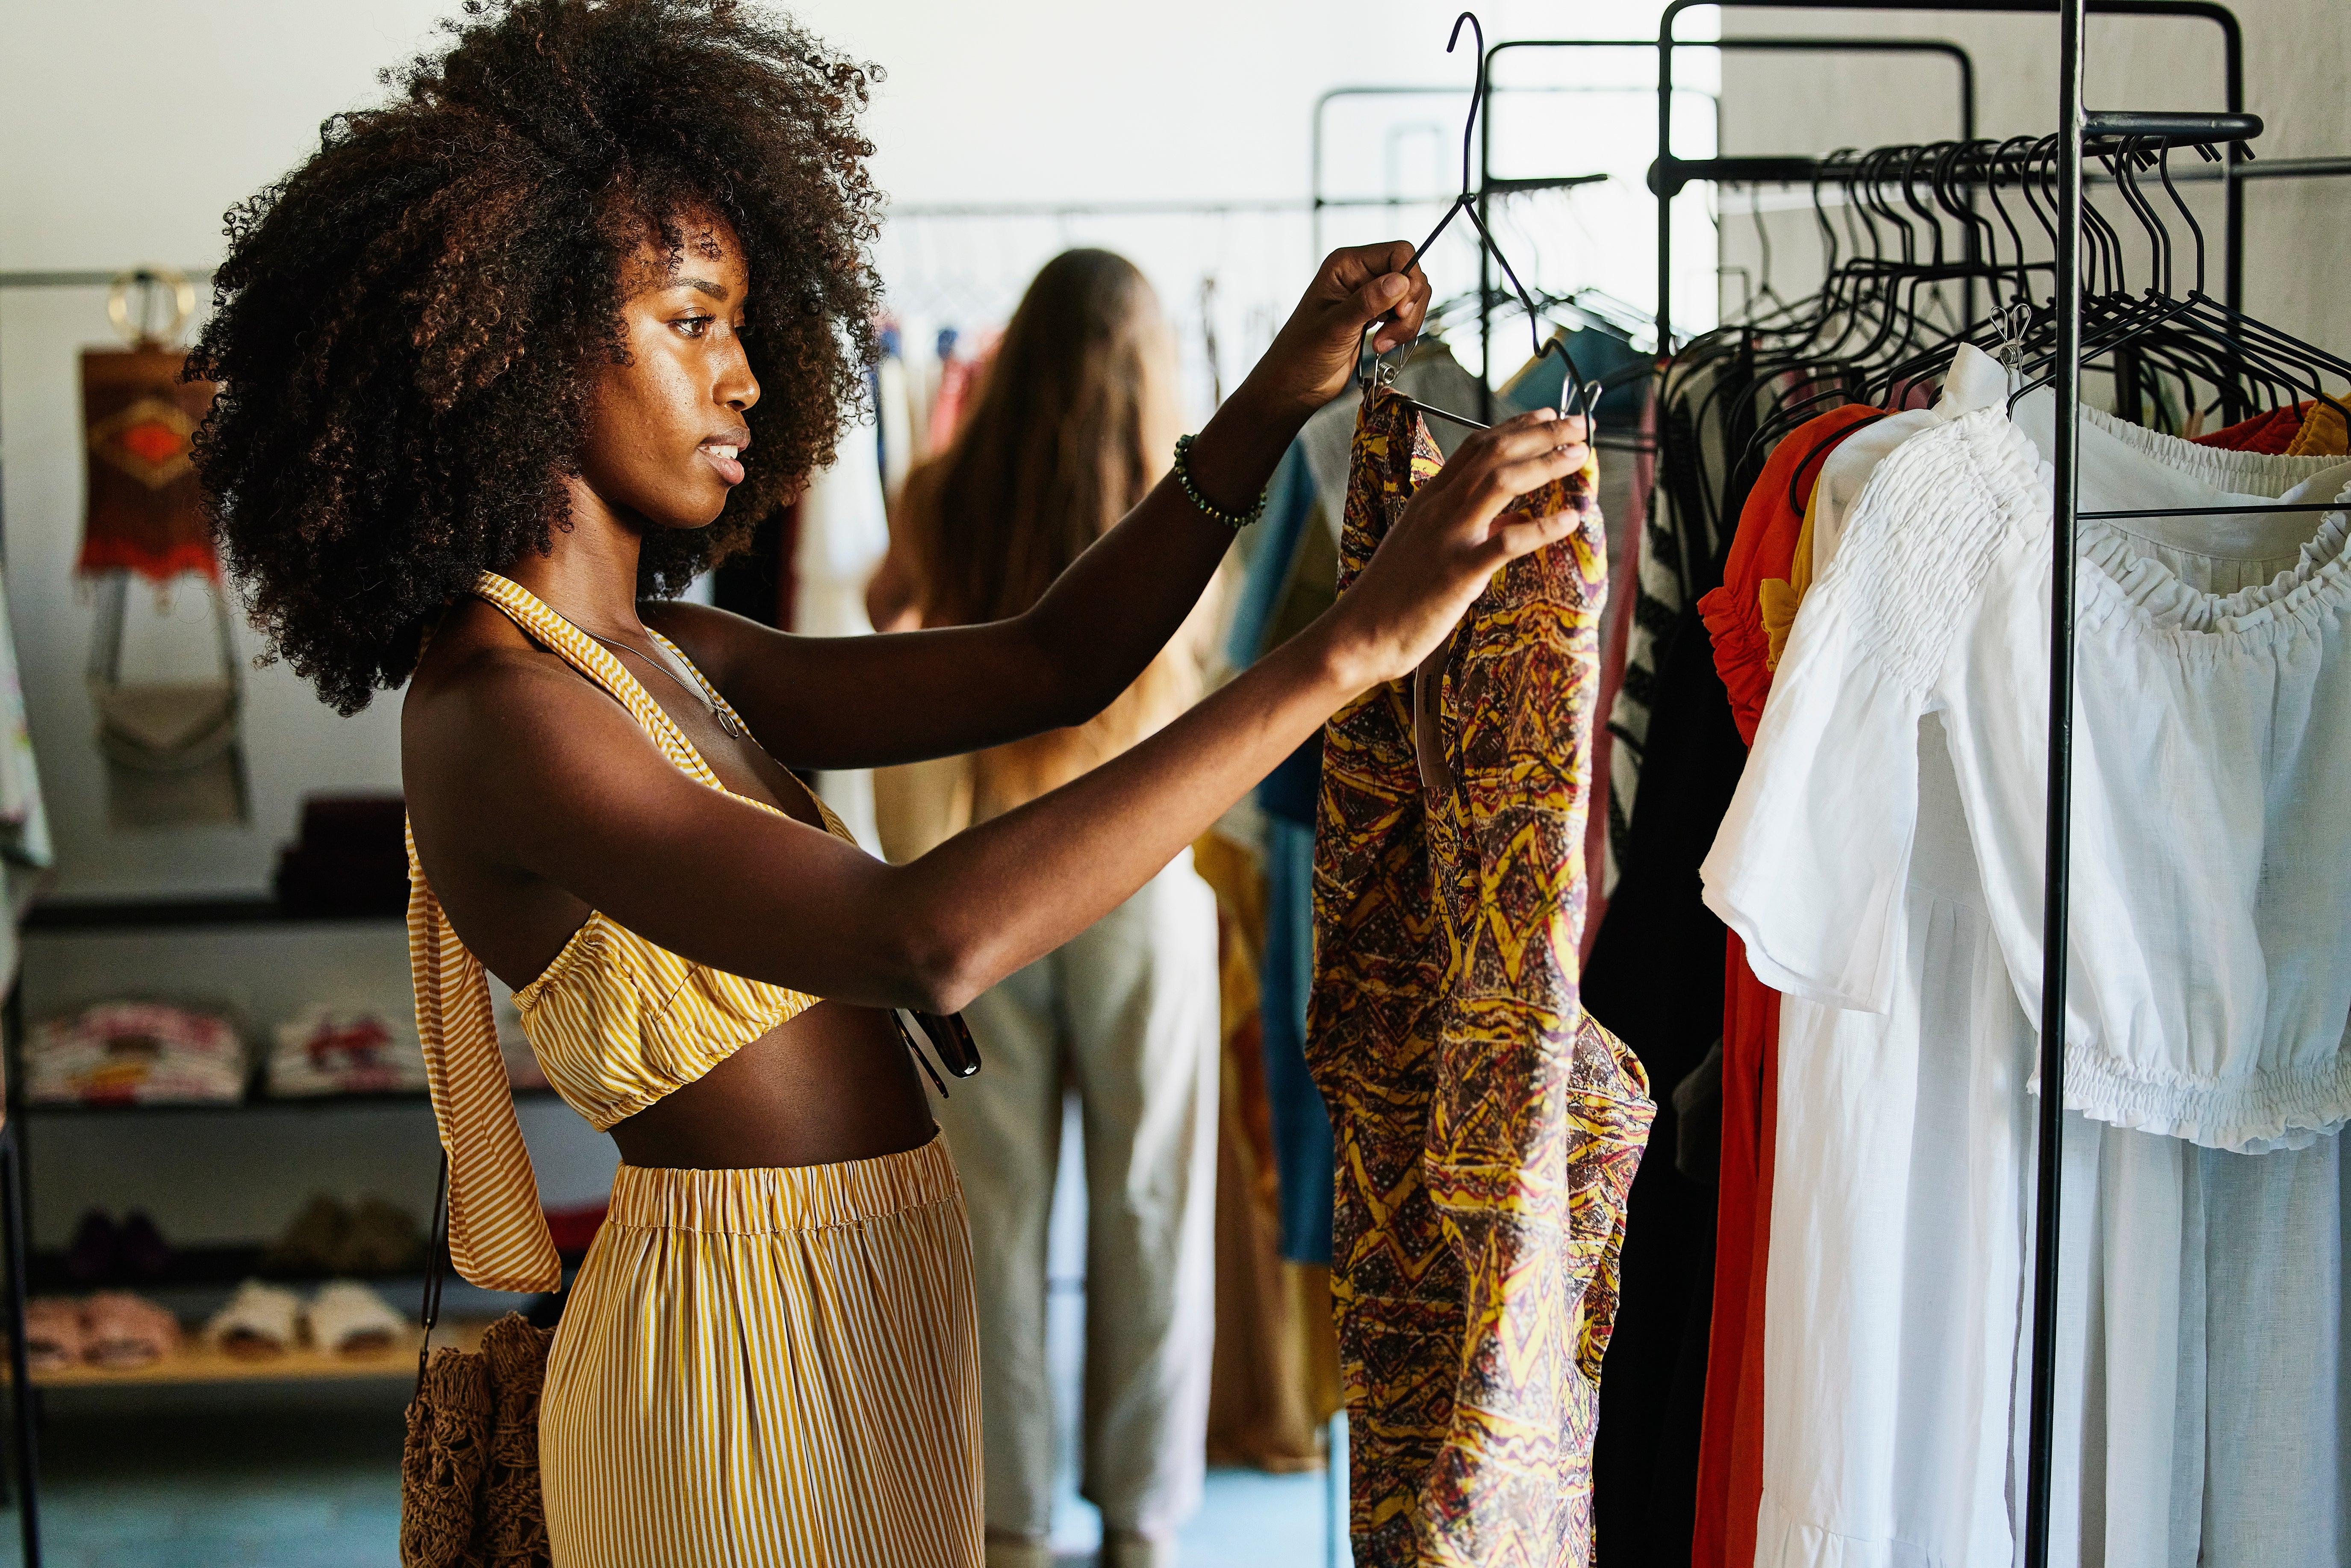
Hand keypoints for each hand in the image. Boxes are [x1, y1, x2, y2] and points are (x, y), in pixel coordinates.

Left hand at [1242, 242, 1433, 415]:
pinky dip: (1402, 331)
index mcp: (1346, 265)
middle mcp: (1360, 274)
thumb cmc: (1302, 355)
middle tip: (1390, 335)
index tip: (1401, 310)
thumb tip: (1399, 280)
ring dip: (1406, 323)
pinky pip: (1405, 314)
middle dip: (1409, 307)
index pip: (1398, 253)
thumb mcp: (1335, 327)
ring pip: (1411, 297)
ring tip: (1382, 344)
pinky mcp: (1376, 315)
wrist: (1296, 384)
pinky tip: (1382, 345)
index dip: (1409, 279)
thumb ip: (1368, 302)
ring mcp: (1369, 295)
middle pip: (1410, 275)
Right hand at [1322, 409, 1592, 688]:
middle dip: (1541, 433)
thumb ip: (1475, 528)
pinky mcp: (1458, 573)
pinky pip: (1507, 542)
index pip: (1476, 447)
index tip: (1547, 415)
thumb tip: (1519, 518)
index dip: (1516, 426)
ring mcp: (1447, 537)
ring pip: (1501, 481)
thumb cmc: (1395, 596)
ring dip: (1546, 462)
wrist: (1360, 635)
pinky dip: (1542, 527)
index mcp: (1430, 499)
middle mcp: (1438, 508)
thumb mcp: (1430, 548)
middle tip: (1578, 425)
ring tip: (1580, 453)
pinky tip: (1570, 519)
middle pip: (1494, 453)